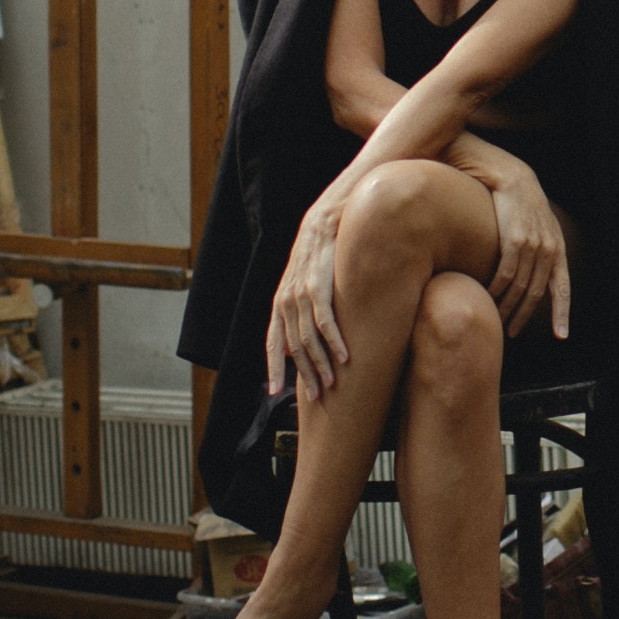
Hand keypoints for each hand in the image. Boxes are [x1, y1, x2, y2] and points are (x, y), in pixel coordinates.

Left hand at [267, 193, 351, 402]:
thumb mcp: (300, 284)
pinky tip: (345, 357)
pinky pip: (326, 323)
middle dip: (304, 375)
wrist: (325, 222)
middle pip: (293, 348)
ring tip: (333, 382)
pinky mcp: (319, 288)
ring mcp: (301, 296)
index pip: (272, 344)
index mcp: (280, 304)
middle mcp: (285, 302)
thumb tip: (292, 345)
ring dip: (321, 364)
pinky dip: (334, 343)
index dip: (273, 368)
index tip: (275, 393)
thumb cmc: (317, 255)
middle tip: (317, 396)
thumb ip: (295, 314)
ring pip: (308, 340)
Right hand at [475, 158, 570, 342]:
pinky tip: (487, 299)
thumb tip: (529, 275)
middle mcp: (549, 249)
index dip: (562, 313)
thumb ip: (537, 250)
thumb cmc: (518, 204)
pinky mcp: (515, 239)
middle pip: (536, 293)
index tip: (561, 335)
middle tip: (513, 332)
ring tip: (498, 320)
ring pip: (520, 287)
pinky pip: (505, 274)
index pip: (562, 288)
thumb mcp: (536, 226)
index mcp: (557, 249)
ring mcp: (533, 245)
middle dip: (525, 316)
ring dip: (507, 307)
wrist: (509, 175)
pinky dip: (496, 291)